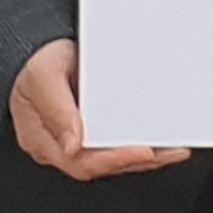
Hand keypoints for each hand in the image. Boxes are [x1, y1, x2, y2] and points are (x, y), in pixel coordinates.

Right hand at [10, 39, 189, 183]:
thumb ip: (56, 108)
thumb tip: (73, 144)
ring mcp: (79, 140)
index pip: (80, 161)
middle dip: (138, 161)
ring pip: (114, 158)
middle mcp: (61, 146)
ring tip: (175, 150)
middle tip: (169, 152)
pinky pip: (119, 144)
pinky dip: (143, 145)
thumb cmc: (37, 63)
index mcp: (43, 140)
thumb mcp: (41, 76)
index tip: (143, 151)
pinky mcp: (94, 132)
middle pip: (102, 164)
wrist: (40, 48)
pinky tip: (163, 142)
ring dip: (147, 157)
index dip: (113, 160)